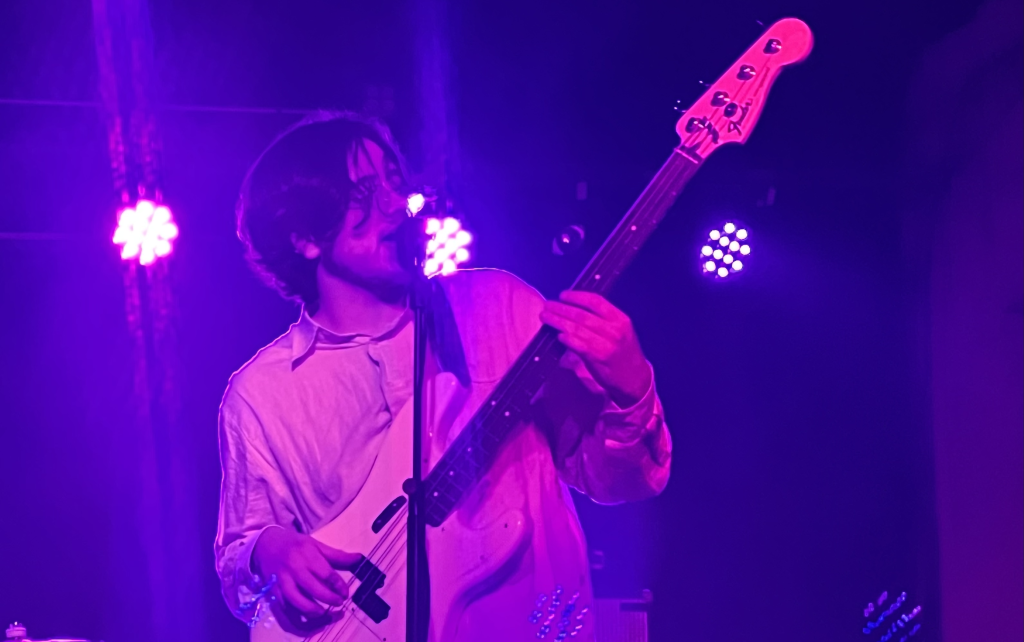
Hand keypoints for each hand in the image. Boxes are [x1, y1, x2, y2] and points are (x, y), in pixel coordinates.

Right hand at [252, 526, 362, 617]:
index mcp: (306, 555)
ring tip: (324, 612)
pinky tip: (309, 619)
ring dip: (313, 611)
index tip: (346, 593)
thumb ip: (336, 555)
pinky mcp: (274, 592)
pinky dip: (297, 618)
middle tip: (339, 602)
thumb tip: (358, 559)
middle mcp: (294, 569)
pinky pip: (285, 609)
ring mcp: (282, 582)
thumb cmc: (295, 544)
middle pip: (313, 589)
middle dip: (329, 599)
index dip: (338, 586)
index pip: (326, 573)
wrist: (265, 545)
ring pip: (297, 602)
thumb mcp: (315, 544)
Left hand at [540, 291, 652, 407]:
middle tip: (548, 305)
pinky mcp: (599, 358)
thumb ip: (601, 320)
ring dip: (558, 321)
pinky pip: (578, 345)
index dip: (576, 296)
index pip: (596, 301)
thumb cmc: (623, 352)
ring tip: (546, 317)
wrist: (634, 378)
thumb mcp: (620, 331)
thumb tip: (573, 308)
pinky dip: (566, 339)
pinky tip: (559, 336)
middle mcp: (614, 330)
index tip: (562, 295)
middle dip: (561, 309)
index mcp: (620, 319)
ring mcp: (607, 344)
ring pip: (577, 329)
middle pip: (582, 314)